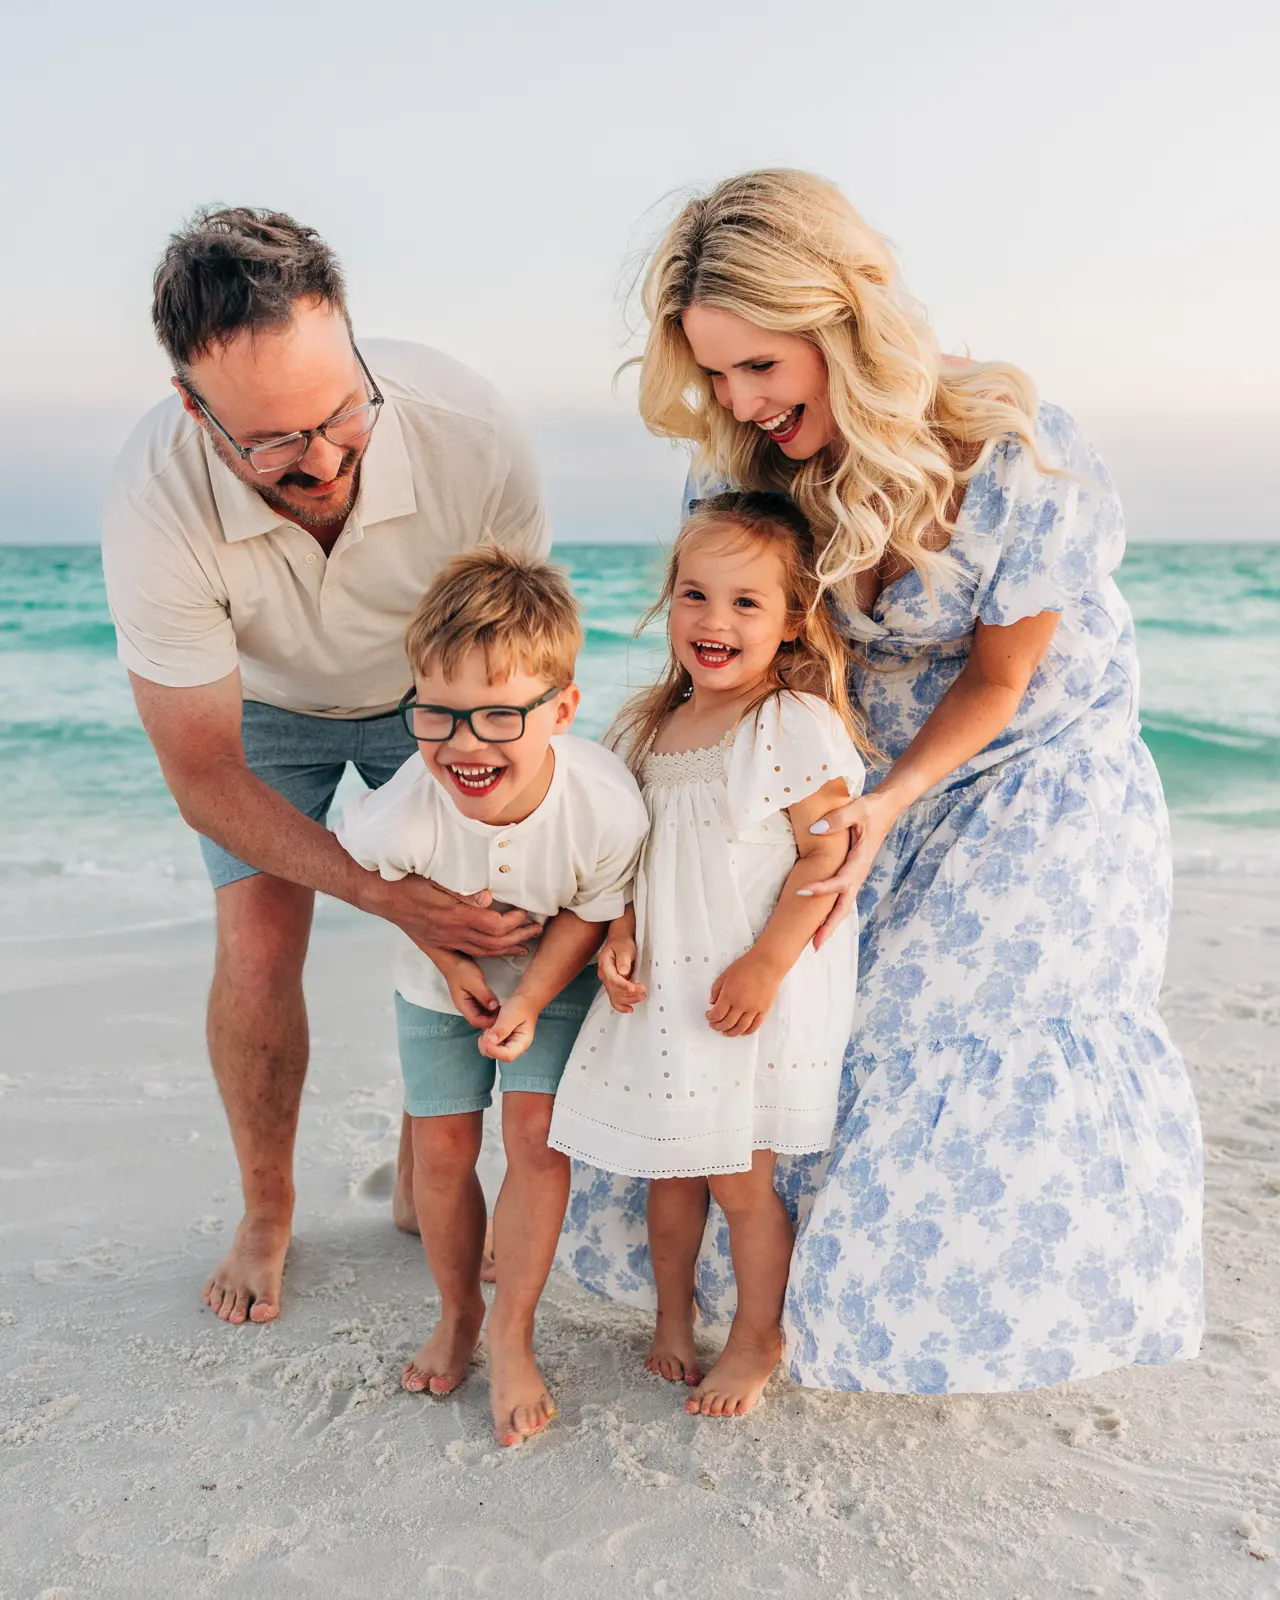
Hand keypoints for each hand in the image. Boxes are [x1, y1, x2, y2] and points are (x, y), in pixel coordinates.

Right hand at [360, 873, 542, 958]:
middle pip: (493, 943)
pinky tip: (499, 948)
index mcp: (453, 917)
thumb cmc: (408, 881)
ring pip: (483, 951)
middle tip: (537, 929)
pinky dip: (490, 951)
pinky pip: (471, 951)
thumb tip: (487, 897)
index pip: (492, 926)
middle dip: (518, 937)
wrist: (381, 894)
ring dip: (507, 947)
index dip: (512, 922)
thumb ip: (461, 891)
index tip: (525, 912)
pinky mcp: (441, 941)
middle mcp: (452, 933)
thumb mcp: (433, 880)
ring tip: (526, 943)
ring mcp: (446, 939)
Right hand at [442, 957, 501, 1028]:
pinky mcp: (473, 995)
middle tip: (507, 1014)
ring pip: (482, 1013)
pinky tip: (499, 1003)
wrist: (453, 958)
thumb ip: (484, 995)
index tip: (502, 1017)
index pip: (477, 1021)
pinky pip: (482, 1005)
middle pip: (480, 1019)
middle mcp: (466, 1006)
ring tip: (505, 1010)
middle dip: (492, 1019)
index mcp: (463, 1005)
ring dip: (492, 1013)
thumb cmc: (461, 969)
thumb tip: (495, 1007)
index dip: (489, 1022)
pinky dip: (490, 1006)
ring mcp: (469, 1001)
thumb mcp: (474, 982)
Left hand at [479, 993, 538, 1061]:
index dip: (495, 1050)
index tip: (487, 1039)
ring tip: (492, 1025)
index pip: (507, 1056)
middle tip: (490, 1028)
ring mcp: (506, 1044)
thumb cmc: (521, 1006)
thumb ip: (502, 1029)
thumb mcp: (512, 1015)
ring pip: (490, 1050)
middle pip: (497, 1055)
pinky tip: (491, 1026)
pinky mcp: (500, 1040)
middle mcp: (513, 1046)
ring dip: (486, 1039)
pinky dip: (486, 1036)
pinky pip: (488, 1044)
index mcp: (521, 1043)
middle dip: (489, 1044)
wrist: (524, 999)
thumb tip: (490, 1041)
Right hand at [599, 932, 645, 1013]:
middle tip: (643, 990)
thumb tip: (623, 972)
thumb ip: (623, 959)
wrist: (620, 943)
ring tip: (642, 996)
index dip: (623, 985)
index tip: (634, 988)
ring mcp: (608, 982)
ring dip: (629, 999)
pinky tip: (629, 1009)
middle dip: (629, 993)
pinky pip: (615, 999)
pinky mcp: (613, 986)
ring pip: (615, 996)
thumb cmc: (621, 944)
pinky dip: (621, 1006)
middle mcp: (604, 976)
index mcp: (605, 965)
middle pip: (614, 990)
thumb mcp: (624, 948)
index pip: (612, 979)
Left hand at [706, 950, 782, 1036]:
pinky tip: (742, 1031)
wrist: (768, 963)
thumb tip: (712, 1002)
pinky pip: (755, 1026)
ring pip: (740, 1028)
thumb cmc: (747, 966)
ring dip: (731, 1033)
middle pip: (727, 1023)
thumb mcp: (726, 974)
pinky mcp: (763, 1010)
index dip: (710, 1018)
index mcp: (729, 995)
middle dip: (718, 1027)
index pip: (717, 1014)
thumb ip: (716, 989)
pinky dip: (747, 1031)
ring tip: (726, 1032)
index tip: (709, 1016)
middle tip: (715, 1025)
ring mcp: (753, 1009)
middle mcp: (741, 1005)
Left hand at [802, 790, 900, 948]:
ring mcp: (857, 875)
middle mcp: (859, 873)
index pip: (840, 881)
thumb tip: (816, 829)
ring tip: (815, 941)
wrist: (887, 808)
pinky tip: (821, 921)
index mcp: (860, 860)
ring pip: (843, 904)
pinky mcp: (853, 873)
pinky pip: (841, 897)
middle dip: (829, 926)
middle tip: (814, 945)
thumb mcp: (857, 808)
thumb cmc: (871, 808)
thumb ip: (837, 819)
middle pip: (844, 905)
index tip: (801, 892)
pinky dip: (832, 911)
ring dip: (830, 923)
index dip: (821, 888)